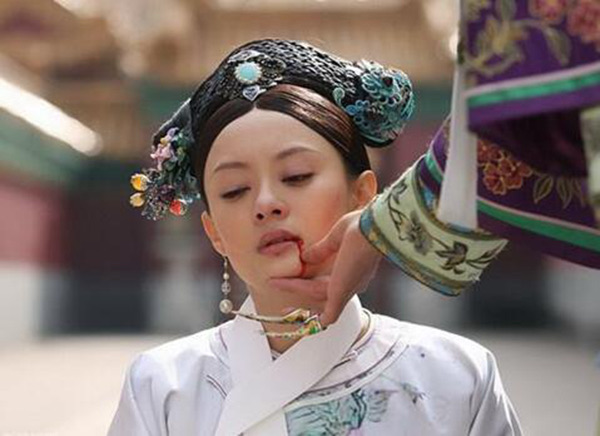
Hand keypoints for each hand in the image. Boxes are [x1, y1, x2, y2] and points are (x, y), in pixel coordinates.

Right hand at [268, 209, 382, 325]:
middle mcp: (353, 282)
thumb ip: (321, 250)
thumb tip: (305, 257)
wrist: (373, 229)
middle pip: (320, 289)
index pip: (330, 278)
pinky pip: (329, 313)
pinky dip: (317, 318)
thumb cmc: (363, 226)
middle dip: (299, 289)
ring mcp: (347, 289)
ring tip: (276, 283)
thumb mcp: (337, 237)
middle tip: (279, 285)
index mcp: (354, 267)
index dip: (313, 279)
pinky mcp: (340, 293)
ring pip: (316, 295)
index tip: (297, 279)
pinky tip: (303, 320)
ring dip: (295, 290)